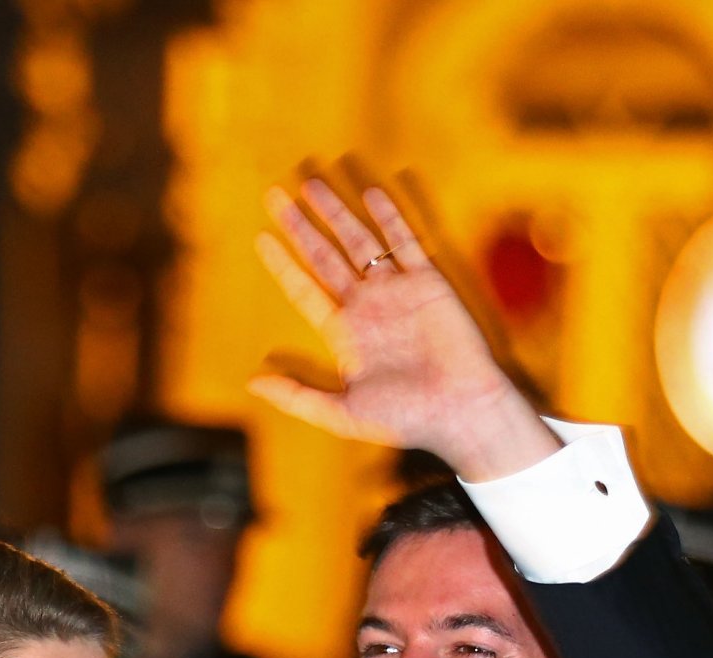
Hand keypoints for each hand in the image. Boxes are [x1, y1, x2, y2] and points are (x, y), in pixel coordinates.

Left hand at [251, 176, 559, 481]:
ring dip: (336, 212)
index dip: (283, 266)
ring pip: (359, 241)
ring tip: (311, 184)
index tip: (260, 239)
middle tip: (274, 195)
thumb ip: (298, 396)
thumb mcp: (342, 414)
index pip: (305, 291)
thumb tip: (251, 384)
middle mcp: (367, 307)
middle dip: (300, 226)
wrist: (460, 410)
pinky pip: (405, 242)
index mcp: (345, 333)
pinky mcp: (428, 282)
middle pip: (325, 256)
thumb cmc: (405, 417)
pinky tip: (370, 195)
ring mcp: (396, 291)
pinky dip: (389, 218)